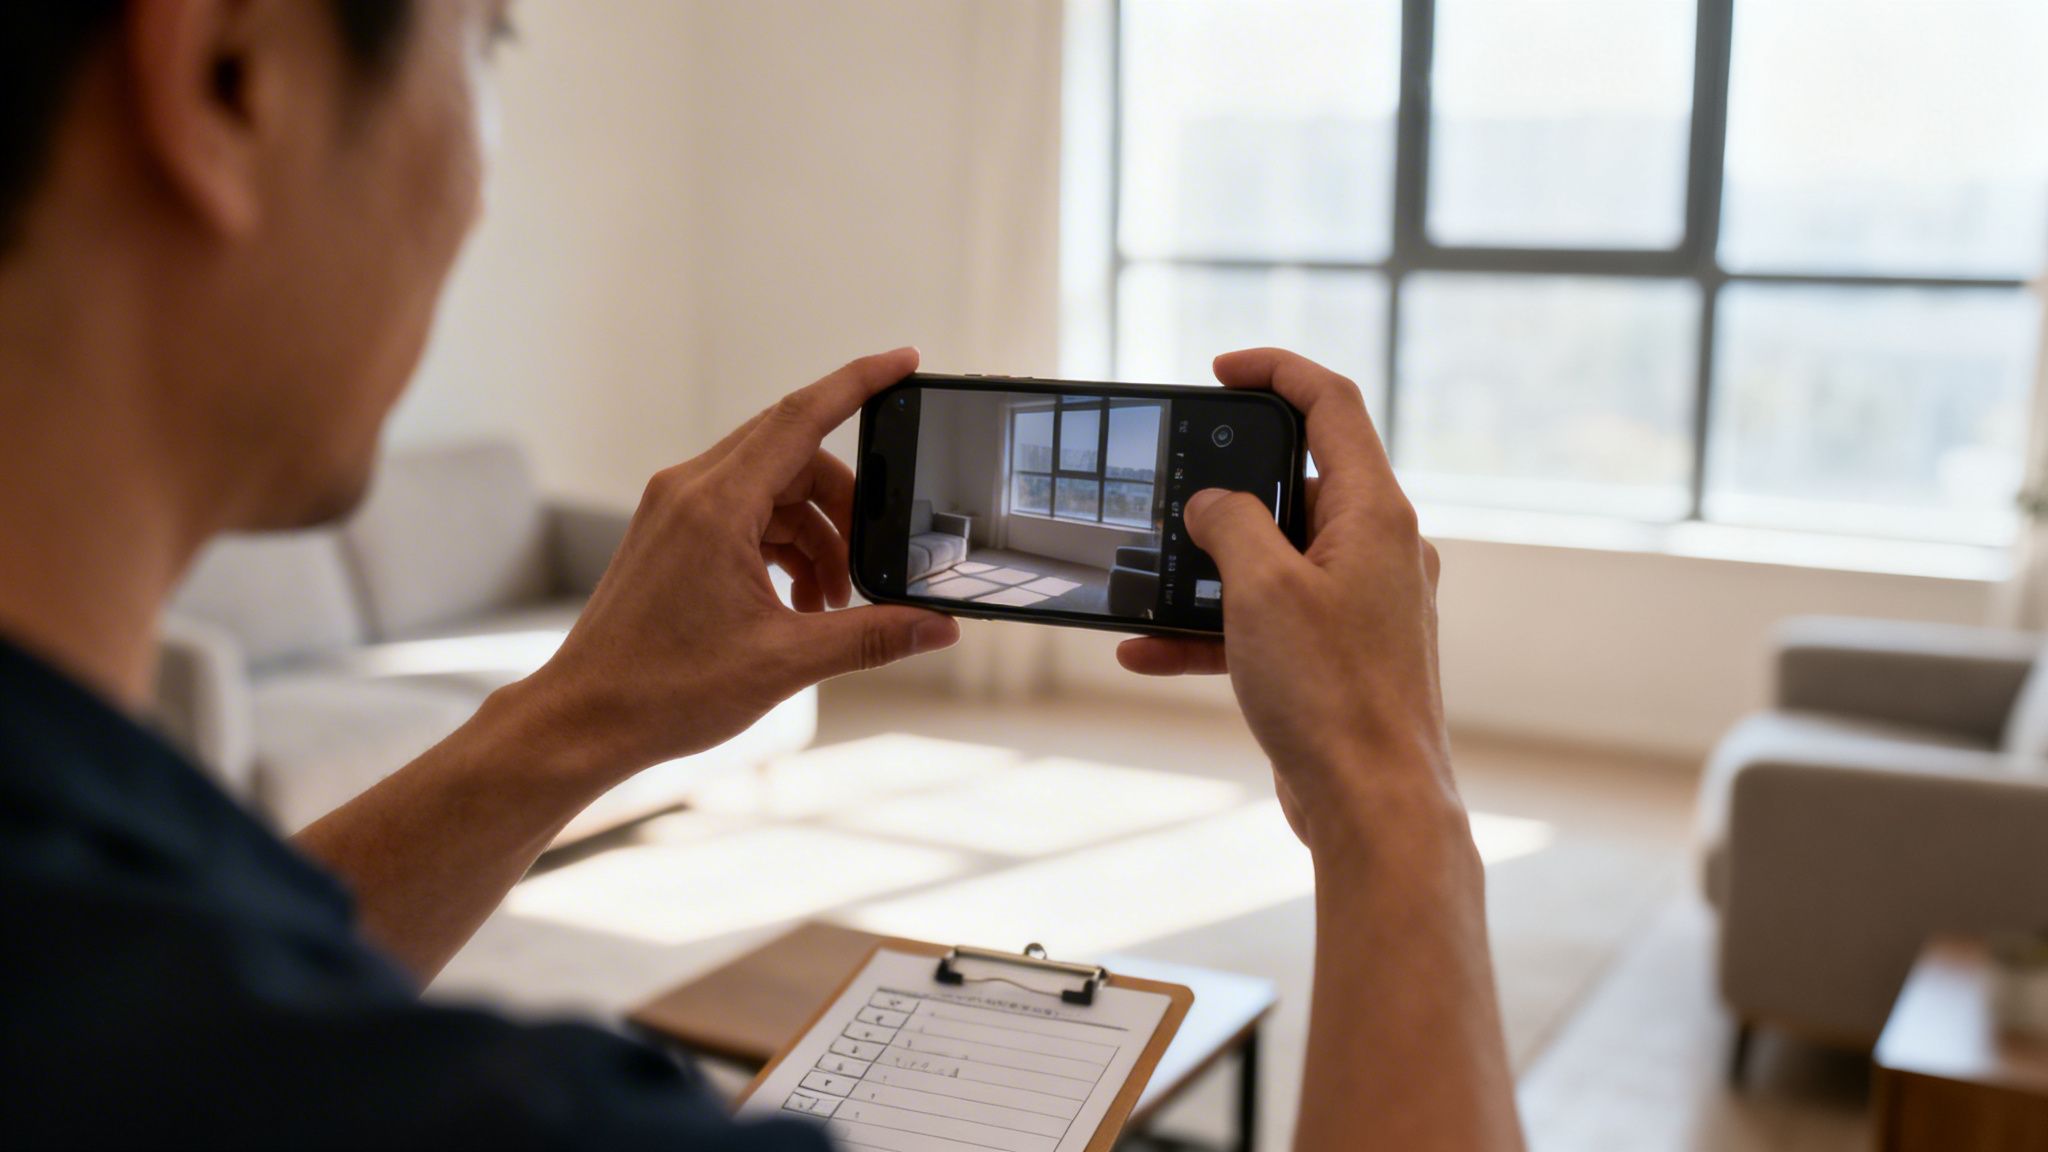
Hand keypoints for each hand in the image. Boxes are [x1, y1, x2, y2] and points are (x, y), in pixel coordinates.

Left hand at [524, 348, 959, 776]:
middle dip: (846, 504)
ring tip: (831, 603)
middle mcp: (690, 490)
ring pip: (773, 490)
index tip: (905, 362)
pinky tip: (798, 601)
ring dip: (814, 535)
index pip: (802, 416)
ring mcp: (675, 509)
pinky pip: (746, 514)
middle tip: (872, 561)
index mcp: (716, 505)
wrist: (584, 720)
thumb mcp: (785, 661)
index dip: (860, 383)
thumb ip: (871, 636)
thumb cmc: (663, 690)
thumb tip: (936, 628)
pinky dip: (782, 547)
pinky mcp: (671, 533)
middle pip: (795, 455)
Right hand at [1116, 348, 1449, 850]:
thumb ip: (1230, 523)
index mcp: (1376, 514)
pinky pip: (1266, 619)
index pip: (1333, 404)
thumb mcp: (1261, 588)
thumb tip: (1212, 503)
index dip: (1277, 371)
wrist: (1371, 807)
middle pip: (1297, 481)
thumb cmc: (1333, 697)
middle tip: (1171, 487)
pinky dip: (1213, 628)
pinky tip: (1148, 650)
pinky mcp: (1336, 656)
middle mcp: (1377, 551)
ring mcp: (1359, 605)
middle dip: (1225, 489)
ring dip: (1206, 570)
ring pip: (1272, 558)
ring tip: (1147, 581)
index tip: (1221, 370)